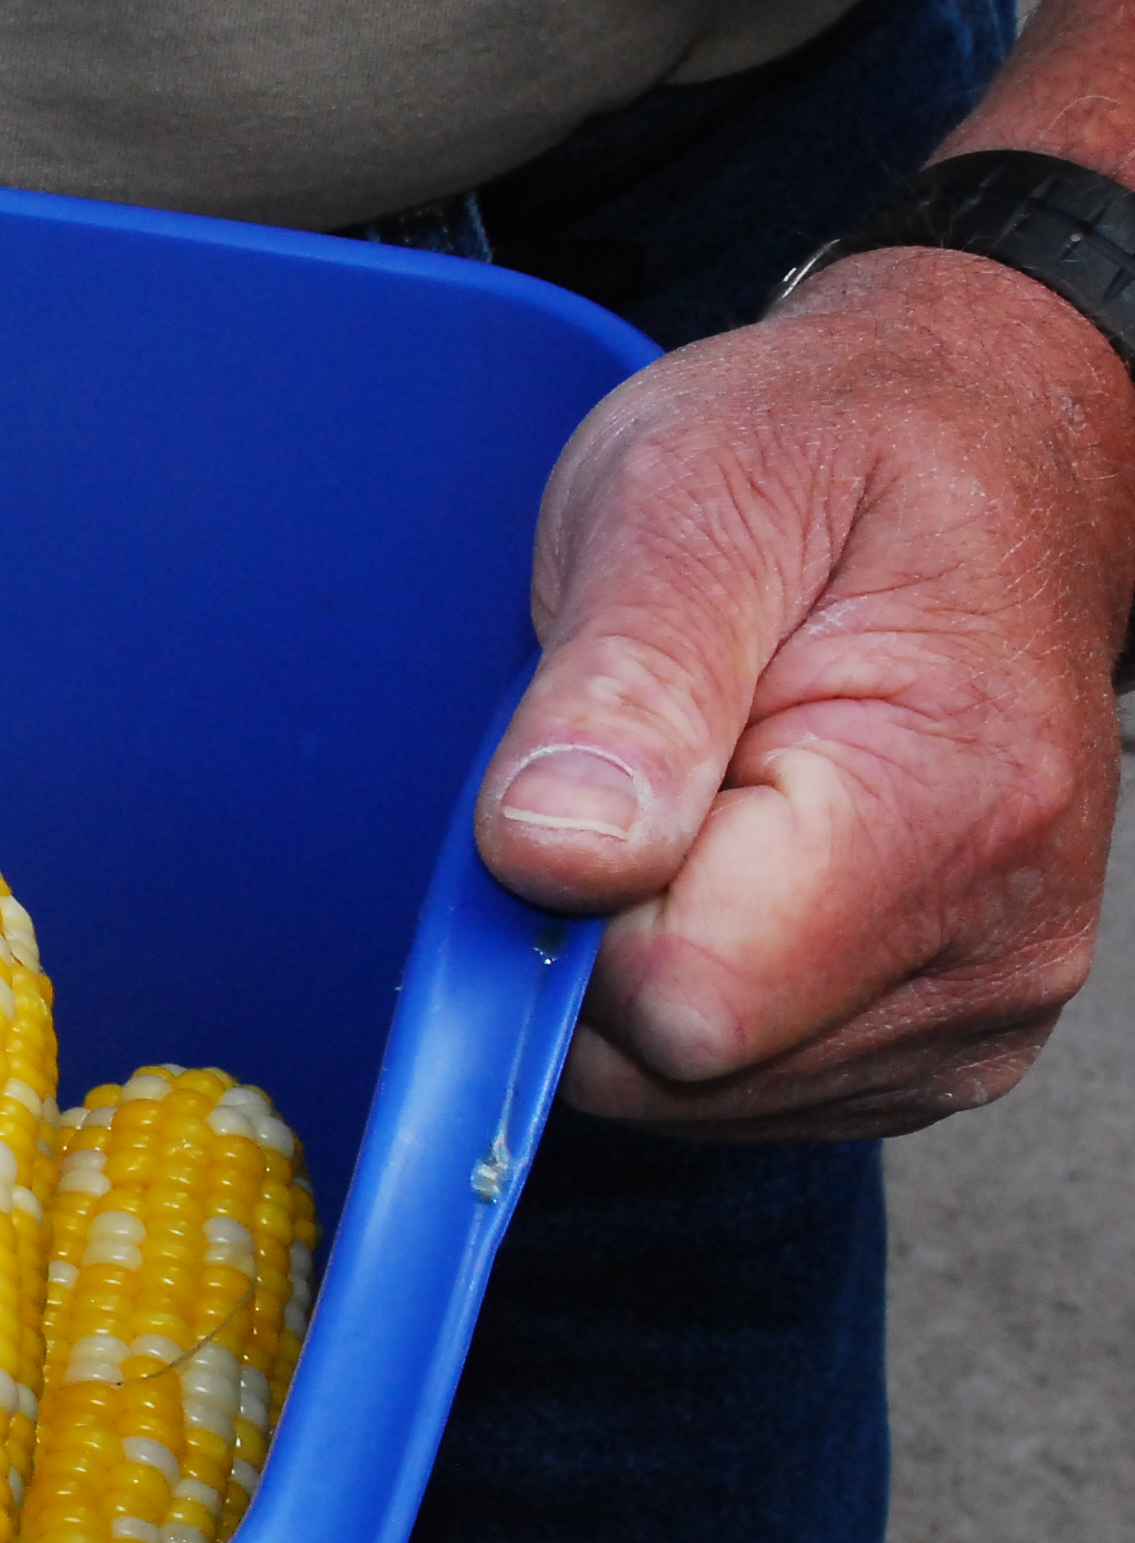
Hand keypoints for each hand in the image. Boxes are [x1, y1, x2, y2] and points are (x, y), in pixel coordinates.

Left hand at [471, 245, 1133, 1138]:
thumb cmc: (830, 456)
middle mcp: (993, 945)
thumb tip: (550, 857)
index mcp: (953, 810)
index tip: (595, 767)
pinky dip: (688, 983)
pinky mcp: (927, 1040)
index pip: (678, 995)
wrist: (975, 453)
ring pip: (692, 1089)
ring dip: (639, 957)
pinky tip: (732, 855)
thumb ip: (623, 687)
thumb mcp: (689, 500)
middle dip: (602, 931)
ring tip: (705, 787)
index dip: (579, 898)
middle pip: (678, 1062)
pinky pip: (732, 1084)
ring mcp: (973, 1009)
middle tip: (647, 764)